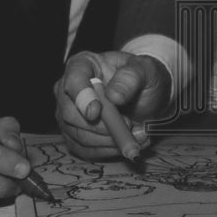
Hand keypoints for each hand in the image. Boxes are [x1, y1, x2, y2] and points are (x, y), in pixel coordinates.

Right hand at [54, 50, 168, 159]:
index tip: (96, 112)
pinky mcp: (75, 136)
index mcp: (82, 65)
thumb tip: (113, 96)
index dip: (82, 98)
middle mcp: (69, 90)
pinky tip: (127, 143)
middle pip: (70, 114)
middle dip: (100, 126)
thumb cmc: (142, 77)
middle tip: (128, 125)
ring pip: (79, 136)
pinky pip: (85, 150)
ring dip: (109, 140)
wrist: (147, 96)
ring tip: (137, 134)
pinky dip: (108, 151)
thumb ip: (131, 78)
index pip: (73, 81)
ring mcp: (69, 115)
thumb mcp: (145, 69)